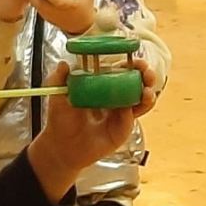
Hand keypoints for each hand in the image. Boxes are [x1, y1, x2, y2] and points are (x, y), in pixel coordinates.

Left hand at [27, 59, 160, 200]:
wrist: (61, 146)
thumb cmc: (60, 120)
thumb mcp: (57, 96)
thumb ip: (58, 79)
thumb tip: (64, 64)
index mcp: (103, 86)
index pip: (122, 72)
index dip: (131, 65)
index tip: (135, 60)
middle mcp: (116, 99)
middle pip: (137, 84)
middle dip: (145, 76)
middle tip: (146, 72)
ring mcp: (121, 114)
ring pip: (141, 102)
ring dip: (147, 94)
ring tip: (147, 91)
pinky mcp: (122, 130)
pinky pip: (131, 119)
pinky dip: (133, 112)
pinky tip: (129, 108)